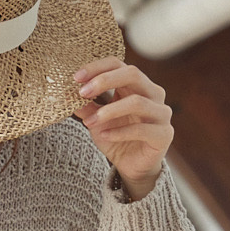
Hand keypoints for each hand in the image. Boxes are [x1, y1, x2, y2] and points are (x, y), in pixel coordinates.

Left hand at [75, 61, 171, 201]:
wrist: (132, 167)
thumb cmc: (116, 137)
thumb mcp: (95, 119)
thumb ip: (85, 106)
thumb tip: (65, 94)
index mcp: (136, 84)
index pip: (118, 64)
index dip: (97, 68)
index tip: (76, 78)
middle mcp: (153, 93)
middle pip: (132, 74)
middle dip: (104, 81)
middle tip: (82, 93)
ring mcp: (161, 113)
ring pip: (137, 102)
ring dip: (109, 111)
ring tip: (89, 122)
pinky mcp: (164, 134)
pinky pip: (141, 129)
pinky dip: (119, 132)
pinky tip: (104, 135)